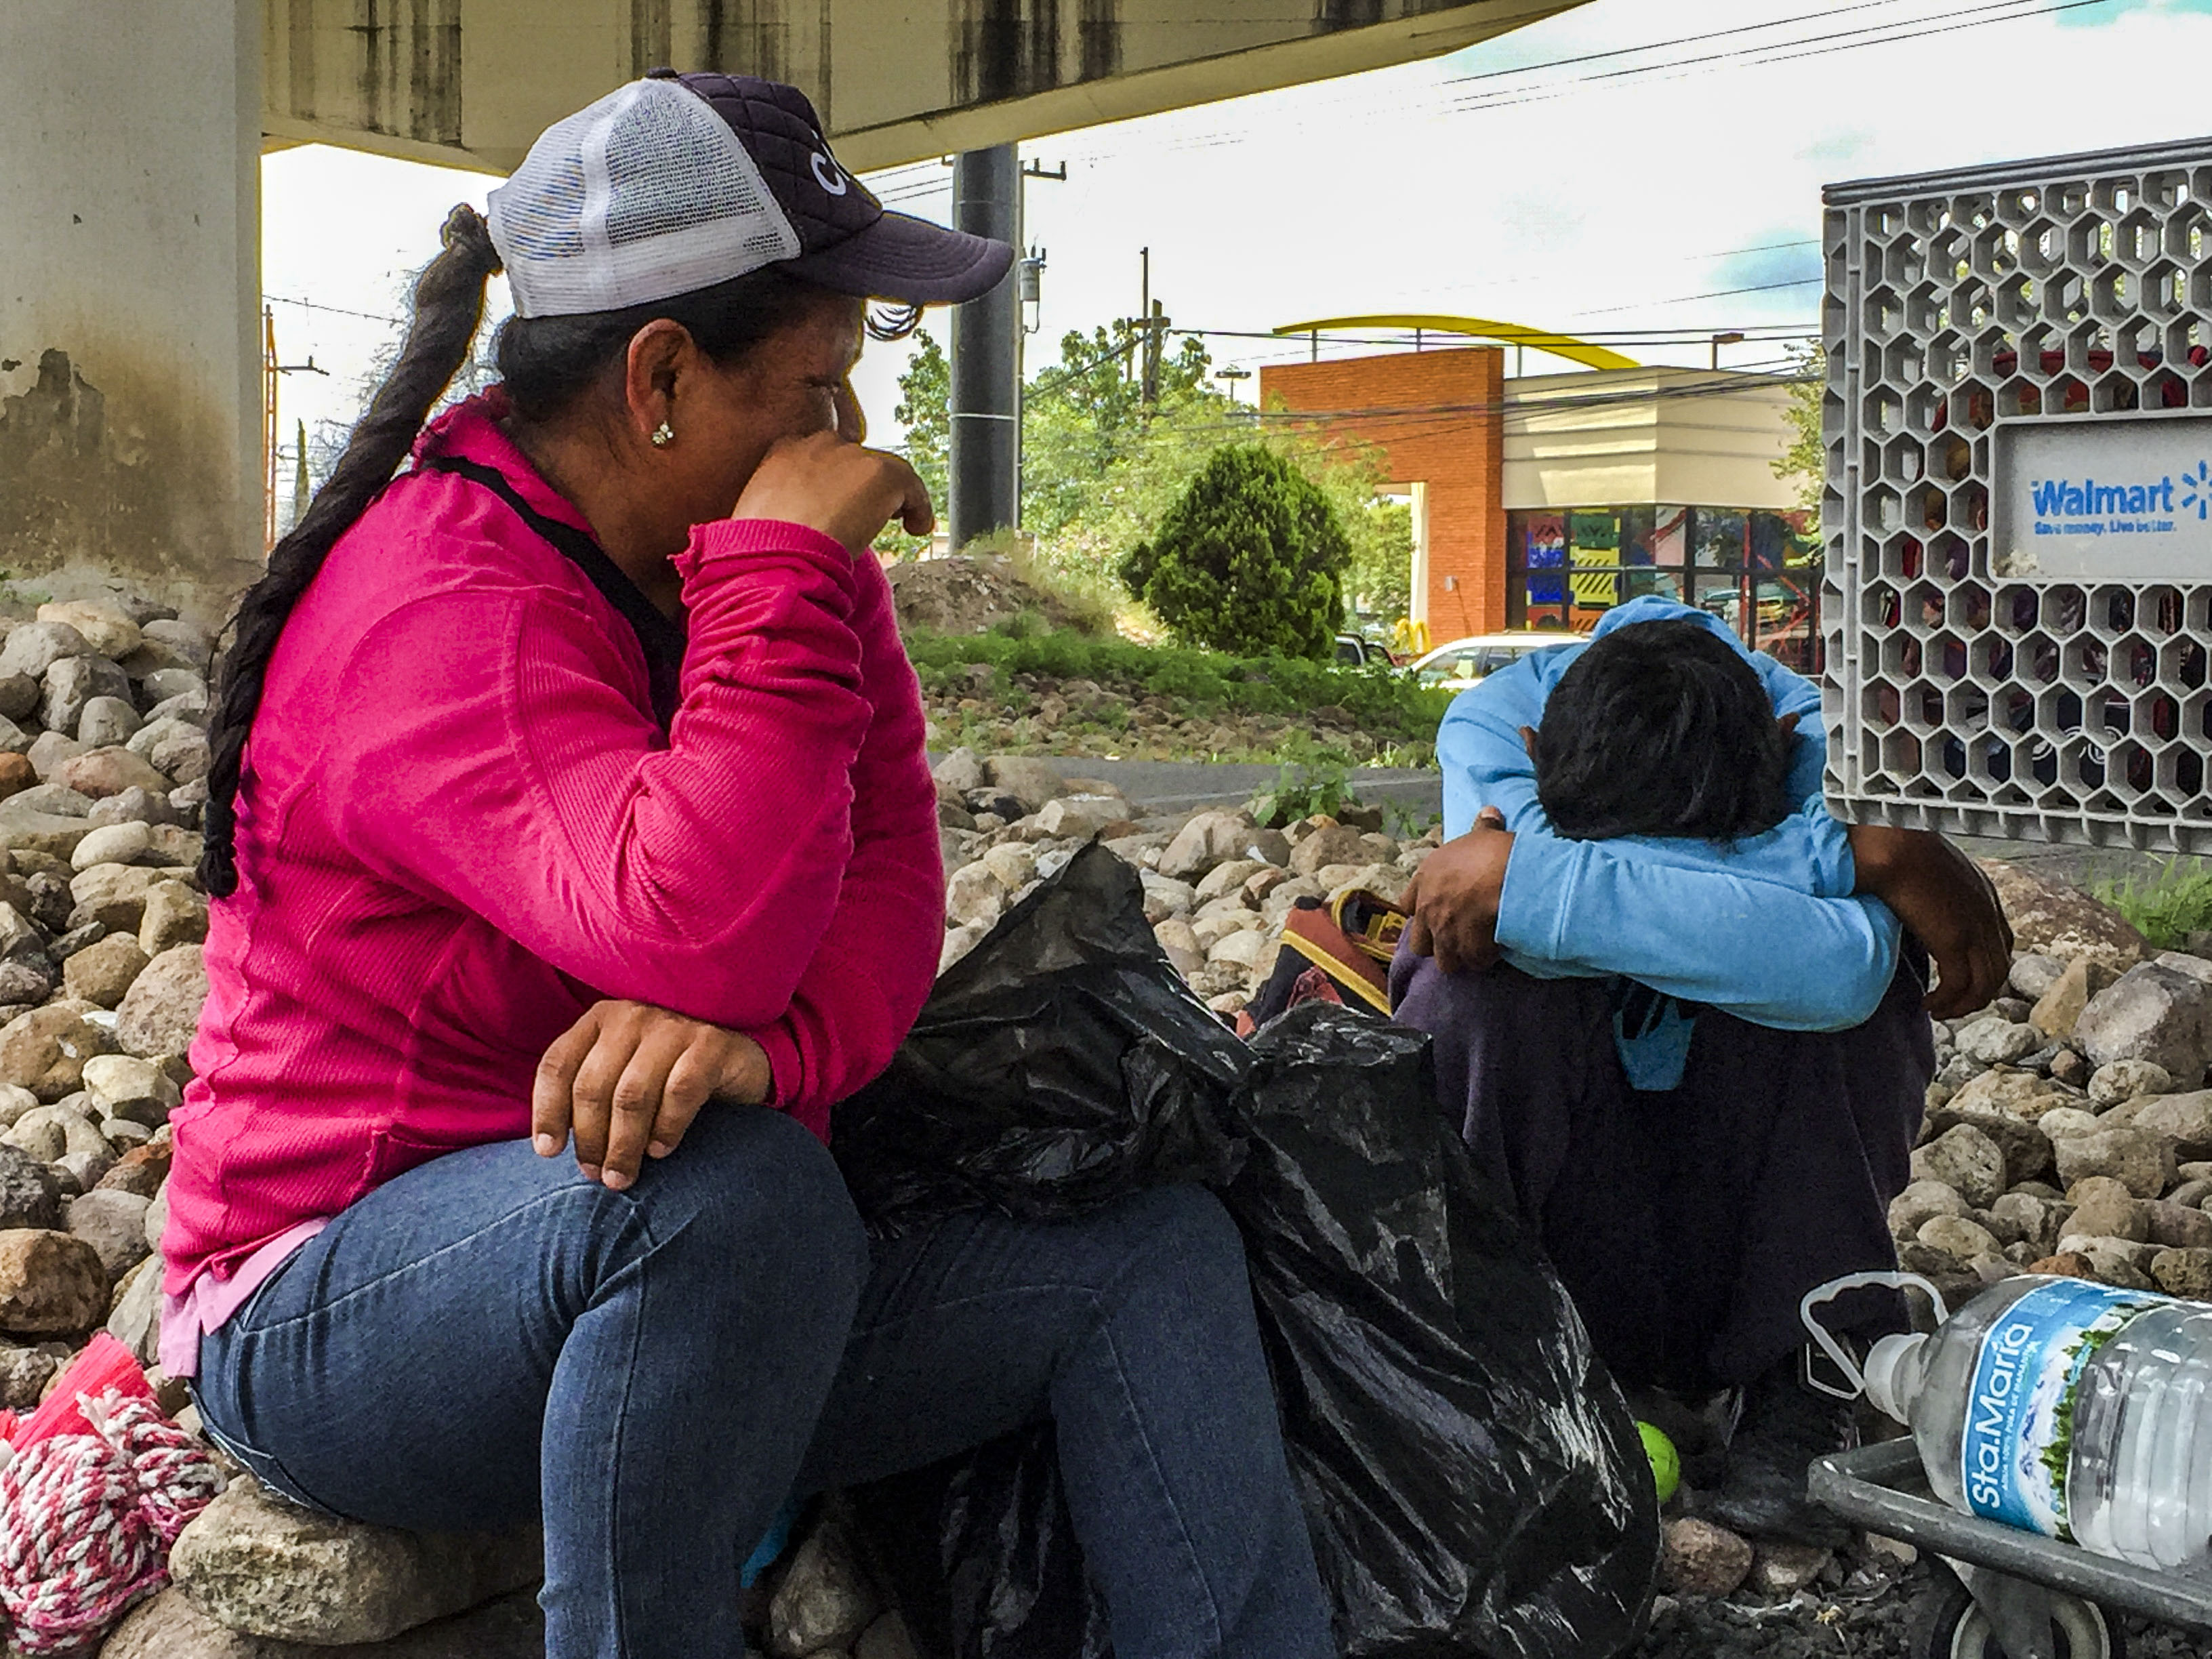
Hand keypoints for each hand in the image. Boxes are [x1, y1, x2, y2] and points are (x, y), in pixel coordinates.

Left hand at [533, 1000, 771, 1190]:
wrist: (740, 1056)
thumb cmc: (668, 1073)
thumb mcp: (623, 1072)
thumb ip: (590, 1094)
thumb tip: (549, 1146)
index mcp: (601, 1020)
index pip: (558, 1064)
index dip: (547, 1111)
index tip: (548, 1152)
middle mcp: (632, 1016)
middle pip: (592, 1086)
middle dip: (589, 1139)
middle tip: (596, 1176)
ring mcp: (673, 1027)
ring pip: (632, 1094)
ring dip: (623, 1144)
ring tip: (621, 1177)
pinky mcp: (711, 1044)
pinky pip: (680, 1092)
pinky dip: (666, 1127)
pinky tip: (661, 1151)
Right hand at [732, 429, 932, 550]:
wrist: (777, 554)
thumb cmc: (762, 547)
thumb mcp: (761, 517)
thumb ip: (783, 508)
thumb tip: (796, 524)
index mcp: (783, 451)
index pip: (820, 455)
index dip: (835, 479)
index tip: (839, 501)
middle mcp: (817, 444)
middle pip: (854, 458)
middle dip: (861, 485)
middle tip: (865, 515)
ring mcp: (850, 456)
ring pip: (883, 470)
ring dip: (890, 496)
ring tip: (894, 523)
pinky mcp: (880, 472)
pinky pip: (911, 485)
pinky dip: (919, 506)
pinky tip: (917, 528)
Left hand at [1401, 807, 1514, 975]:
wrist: (1506, 874)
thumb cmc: (1492, 851)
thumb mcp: (1483, 834)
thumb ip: (1481, 828)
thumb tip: (1489, 812)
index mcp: (1425, 880)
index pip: (1406, 904)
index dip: (1419, 910)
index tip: (1434, 911)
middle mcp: (1427, 909)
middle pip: (1420, 943)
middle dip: (1436, 944)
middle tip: (1456, 938)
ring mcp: (1443, 932)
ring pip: (1444, 960)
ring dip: (1459, 957)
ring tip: (1477, 951)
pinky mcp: (1463, 948)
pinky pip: (1472, 962)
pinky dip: (1483, 959)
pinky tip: (1495, 952)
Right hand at [1848, 824, 2013, 1016]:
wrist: (1894, 848)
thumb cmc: (1900, 850)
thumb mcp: (1931, 868)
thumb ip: (1935, 887)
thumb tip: (1917, 900)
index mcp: (1984, 895)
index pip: (2002, 943)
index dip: (1985, 967)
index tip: (1962, 979)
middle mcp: (1988, 914)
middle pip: (1999, 970)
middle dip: (1977, 994)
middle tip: (1952, 1005)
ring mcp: (1975, 929)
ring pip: (1985, 985)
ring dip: (1963, 1005)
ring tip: (1940, 1011)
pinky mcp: (1954, 941)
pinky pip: (1959, 986)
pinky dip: (1947, 1002)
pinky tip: (1928, 1003)